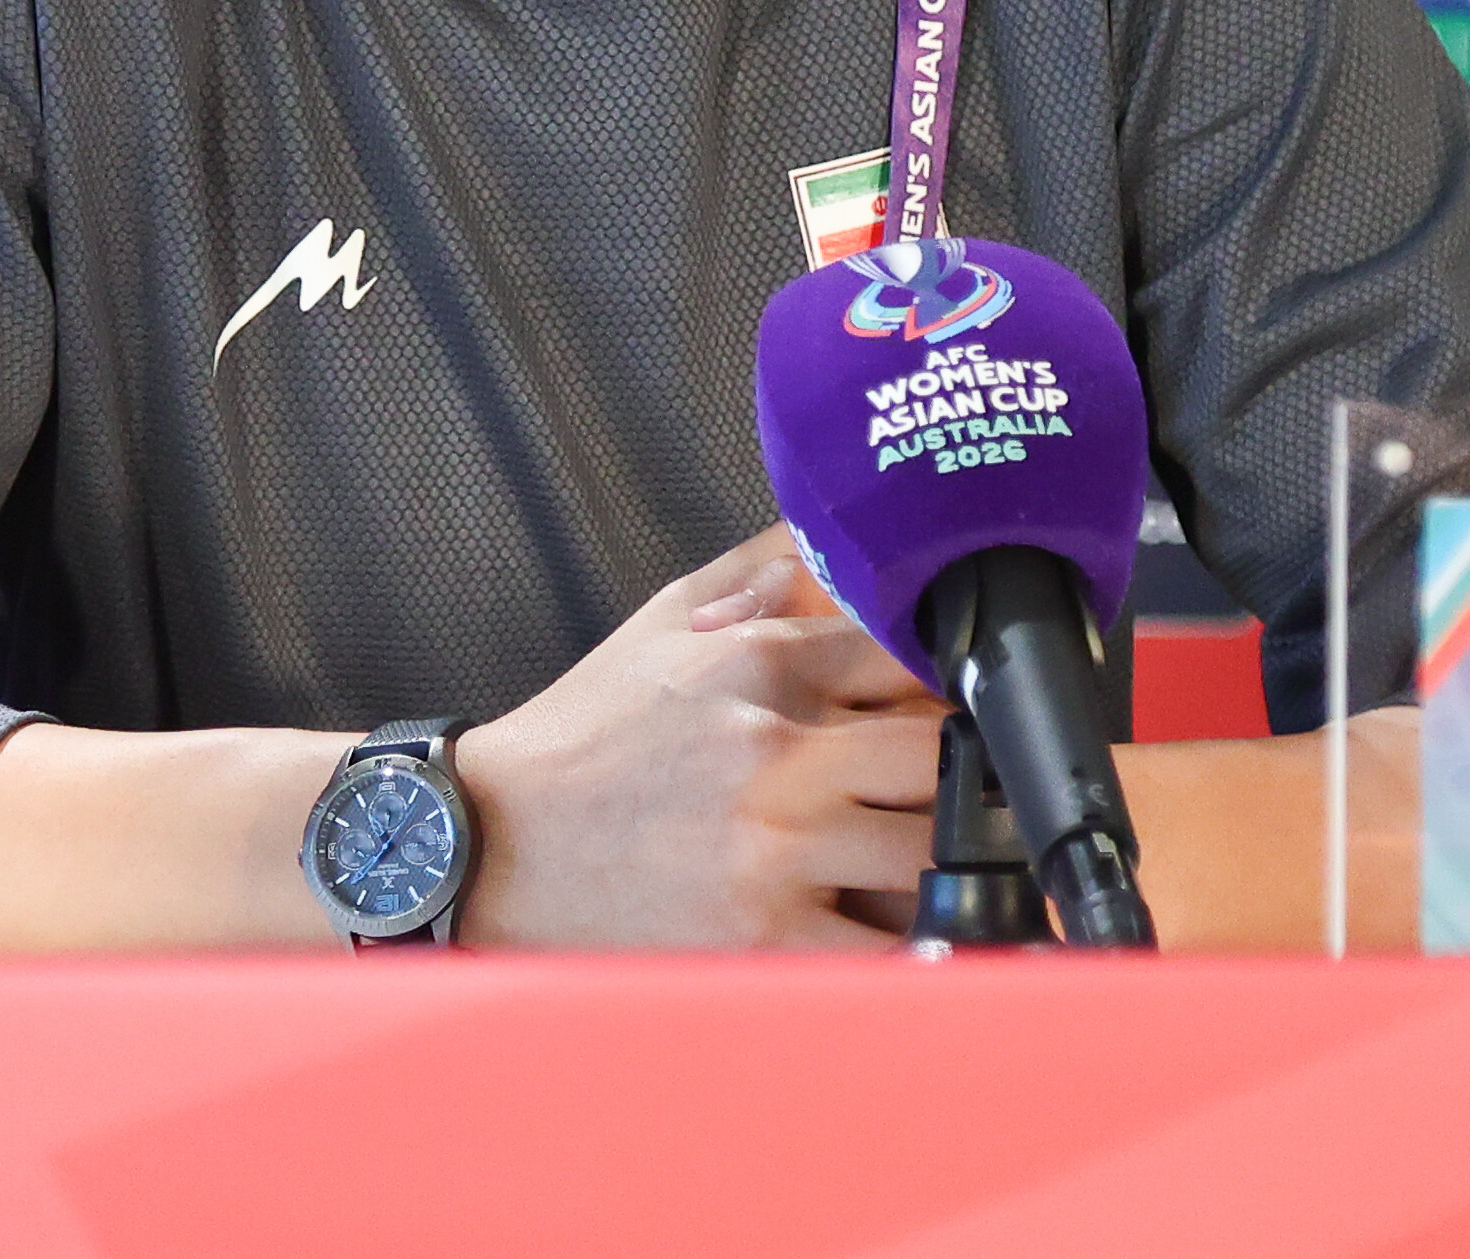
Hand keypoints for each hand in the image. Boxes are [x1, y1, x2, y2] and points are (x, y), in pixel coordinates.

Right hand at [453, 521, 943, 948]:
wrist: (488, 844)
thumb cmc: (584, 736)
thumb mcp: (662, 619)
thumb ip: (761, 567)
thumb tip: (838, 522)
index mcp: (759, 664)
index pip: (914, 652)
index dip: (955, 677)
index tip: (965, 700)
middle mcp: (776, 751)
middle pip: (944, 753)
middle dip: (969, 771)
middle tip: (981, 788)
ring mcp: (774, 848)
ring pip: (931, 850)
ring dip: (952, 857)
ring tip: (956, 860)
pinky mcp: (763, 936)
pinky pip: (884, 947)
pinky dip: (916, 941)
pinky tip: (917, 928)